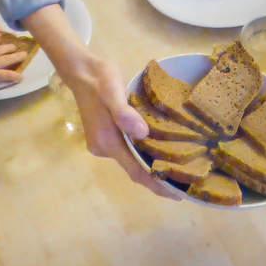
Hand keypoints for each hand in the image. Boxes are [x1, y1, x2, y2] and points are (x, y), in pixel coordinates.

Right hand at [22, 3, 179, 199]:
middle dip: (157, 178)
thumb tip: (142, 134)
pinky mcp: (105, 135)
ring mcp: (103, 143)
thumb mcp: (113, 91)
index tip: (177, 195)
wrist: (80, 70)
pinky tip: (159, 149)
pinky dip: (143, 154)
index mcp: (108, 142)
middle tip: (185, 183)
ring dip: (151, 166)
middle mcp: (104, 148)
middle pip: (135, 169)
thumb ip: (125, 113)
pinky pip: (127, 150)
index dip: (156, 185)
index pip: (136, 172)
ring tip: (178, 168)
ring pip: (131, 160)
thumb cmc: (100, 79)